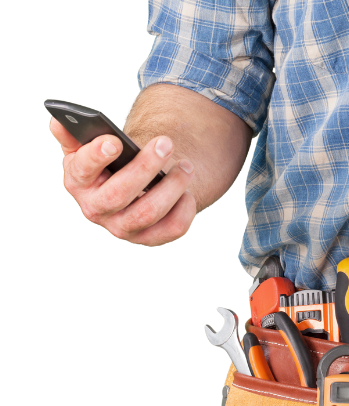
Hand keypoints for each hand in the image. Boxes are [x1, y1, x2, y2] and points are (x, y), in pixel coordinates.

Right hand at [49, 118, 196, 245]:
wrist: (131, 190)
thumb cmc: (109, 166)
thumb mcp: (87, 149)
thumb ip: (73, 135)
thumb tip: (58, 121)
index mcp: (78, 182)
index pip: (82, 170)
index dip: (97, 156)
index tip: (115, 141)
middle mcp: (96, 209)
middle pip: (120, 193)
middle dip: (145, 166)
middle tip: (166, 143)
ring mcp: (122, 228)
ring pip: (149, 212)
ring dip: (172, 186)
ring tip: (186, 166)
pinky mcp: (148, 238)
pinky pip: (172, 228)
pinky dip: (184, 209)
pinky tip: (188, 192)